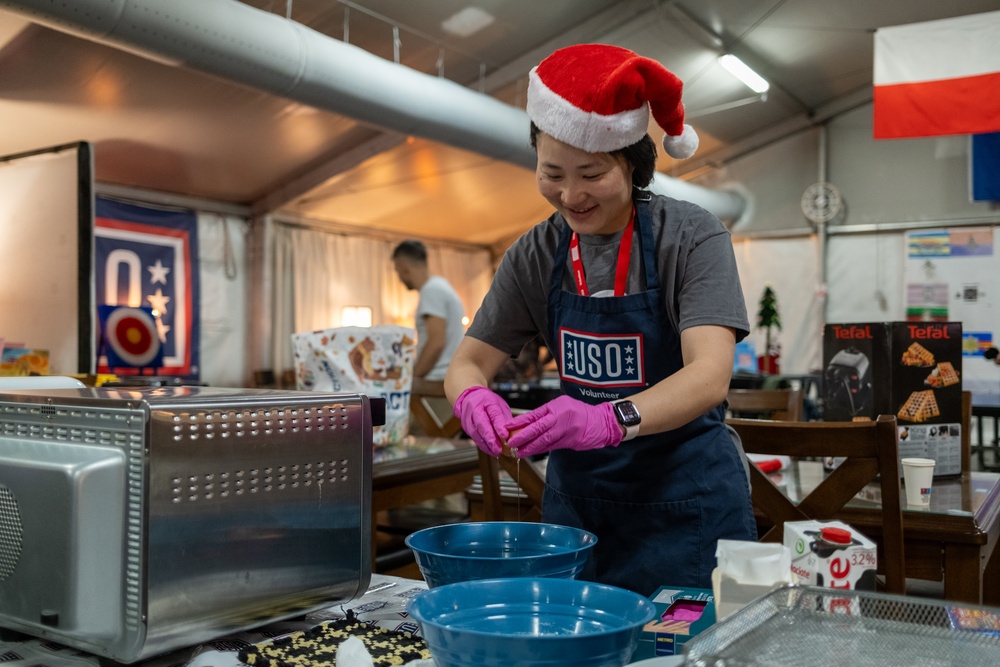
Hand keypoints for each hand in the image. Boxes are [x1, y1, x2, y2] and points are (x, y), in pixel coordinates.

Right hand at [453, 386, 512, 456]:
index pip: (494, 414)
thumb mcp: (500, 406)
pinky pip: (474, 438)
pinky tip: (490, 451)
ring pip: (476, 433)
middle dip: (491, 438)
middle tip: (499, 449)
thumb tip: (513, 434)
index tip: (505, 435)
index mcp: (487, 401)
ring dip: (487, 445)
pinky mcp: (466, 427)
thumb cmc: (488, 402)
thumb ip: (505, 419)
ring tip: (496, 452)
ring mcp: (468, 418)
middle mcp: (476, 409)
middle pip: (482, 424)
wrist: (471, 397)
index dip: (499, 425)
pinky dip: (483, 446)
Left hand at [506, 396, 621, 456]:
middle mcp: (561, 418)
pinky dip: (540, 450)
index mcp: (557, 407)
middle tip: (511, 444)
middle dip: (523, 437)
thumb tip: (525, 423)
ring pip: (544, 441)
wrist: (600, 422)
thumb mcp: (561, 405)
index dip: (520, 422)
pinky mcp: (569, 442)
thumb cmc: (579, 411)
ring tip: (519, 452)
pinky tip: (532, 452)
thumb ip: (545, 413)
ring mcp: (566, 431)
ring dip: (530, 448)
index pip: (534, 415)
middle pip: (538, 429)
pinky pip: (551, 446)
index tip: (508, 428)